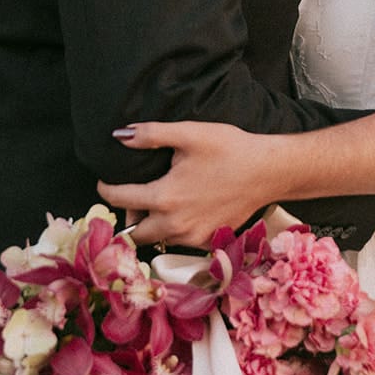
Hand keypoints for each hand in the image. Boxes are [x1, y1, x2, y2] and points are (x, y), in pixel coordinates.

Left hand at [99, 120, 277, 249]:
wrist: (268, 171)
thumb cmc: (230, 149)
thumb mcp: (188, 133)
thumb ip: (149, 134)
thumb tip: (119, 136)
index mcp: (164, 197)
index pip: (119, 199)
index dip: (107, 189)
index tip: (105, 182)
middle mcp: (174, 224)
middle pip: (134, 231)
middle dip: (128, 215)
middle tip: (133, 196)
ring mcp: (192, 237)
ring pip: (157, 238)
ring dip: (151, 223)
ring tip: (159, 201)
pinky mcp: (208, 241)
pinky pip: (179, 241)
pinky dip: (174, 229)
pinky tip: (183, 209)